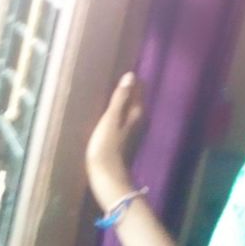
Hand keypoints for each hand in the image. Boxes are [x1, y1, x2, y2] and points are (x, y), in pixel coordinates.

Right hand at [86, 72, 144, 208]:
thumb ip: (120, 98)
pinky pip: (123, 120)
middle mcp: (138, 121)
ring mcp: (132, 132)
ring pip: (130, 111)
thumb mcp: (111, 118)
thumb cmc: (107, 145)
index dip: (134, 81)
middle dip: (130, 90)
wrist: (106, 176)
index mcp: (136, 113)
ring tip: (115, 92)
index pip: (139, 90)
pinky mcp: (124, 141)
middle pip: (136, 100)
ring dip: (124, 102)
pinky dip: (119, 113)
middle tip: (121, 77)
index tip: (128, 69)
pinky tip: (111, 113)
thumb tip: (131, 75)